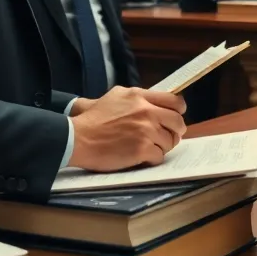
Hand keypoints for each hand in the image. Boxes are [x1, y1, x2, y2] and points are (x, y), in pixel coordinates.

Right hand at [68, 87, 186, 171]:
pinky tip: (141, 157)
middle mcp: (146, 111)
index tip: (175, 118)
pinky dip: (152, 159)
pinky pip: (159, 156)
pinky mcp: (141, 149)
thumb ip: (138, 97)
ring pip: (170, 141)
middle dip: (175, 132)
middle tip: (168, 137)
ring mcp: (145, 131)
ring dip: (162, 147)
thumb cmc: (93, 120)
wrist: (77, 138)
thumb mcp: (116, 96)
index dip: (179, 111)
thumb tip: (156, 101)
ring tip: (149, 148)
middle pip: (178, 122)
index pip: (175, 101)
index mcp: (140, 96)